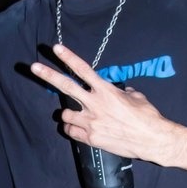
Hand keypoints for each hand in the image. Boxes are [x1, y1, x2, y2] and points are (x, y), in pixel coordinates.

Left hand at [31, 44, 174, 162]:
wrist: (152, 139)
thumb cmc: (147, 117)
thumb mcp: (136, 97)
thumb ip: (122, 92)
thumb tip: (120, 91)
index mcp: (107, 91)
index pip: (83, 70)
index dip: (69, 58)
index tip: (56, 49)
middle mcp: (95, 104)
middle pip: (66, 87)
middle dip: (48, 75)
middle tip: (34, 67)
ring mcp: (91, 122)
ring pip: (65, 114)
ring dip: (68, 114)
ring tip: (78, 116)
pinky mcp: (91, 138)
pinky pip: (71, 131)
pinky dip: (73, 129)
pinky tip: (81, 129)